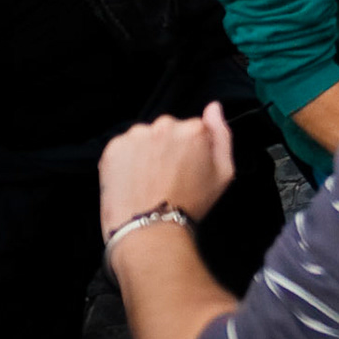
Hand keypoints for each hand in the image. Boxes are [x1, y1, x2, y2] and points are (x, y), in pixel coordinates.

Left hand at [99, 102, 233, 244]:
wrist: (149, 230)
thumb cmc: (189, 205)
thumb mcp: (223, 173)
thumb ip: (222, 135)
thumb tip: (214, 108)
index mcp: (194, 130)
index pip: (195, 128)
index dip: (192, 149)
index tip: (187, 168)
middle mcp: (164, 126)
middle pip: (169, 129)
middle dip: (168, 147)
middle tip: (167, 176)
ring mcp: (137, 136)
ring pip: (145, 137)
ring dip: (147, 151)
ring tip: (148, 180)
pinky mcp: (114, 148)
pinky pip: (124, 146)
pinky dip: (127, 159)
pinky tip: (134, 179)